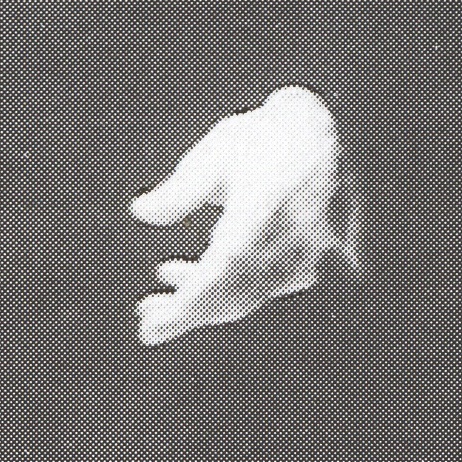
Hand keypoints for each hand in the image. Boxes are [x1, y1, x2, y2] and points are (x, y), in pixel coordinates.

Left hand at [130, 86, 353, 347]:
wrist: (320, 135)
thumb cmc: (262, 139)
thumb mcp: (216, 153)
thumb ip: (181, 189)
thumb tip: (141, 212)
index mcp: (265, 205)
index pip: (226, 265)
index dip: (192, 297)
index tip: (157, 320)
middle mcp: (290, 235)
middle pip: (236, 292)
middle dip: (189, 314)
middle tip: (147, 326)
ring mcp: (304, 252)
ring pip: (246, 295)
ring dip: (201, 304)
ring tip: (155, 302)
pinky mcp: (306, 261)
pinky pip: (260, 288)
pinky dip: (222, 291)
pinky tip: (183, 277)